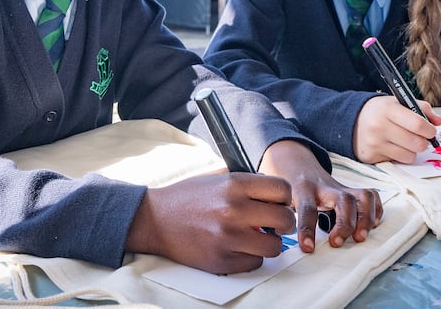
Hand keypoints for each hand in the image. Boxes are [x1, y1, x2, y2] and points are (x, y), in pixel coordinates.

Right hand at [125, 172, 295, 273]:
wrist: (156, 219)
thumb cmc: (187, 196)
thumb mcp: (218, 177)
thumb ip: (247, 182)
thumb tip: (275, 193)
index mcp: (235, 184)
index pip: (283, 190)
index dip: (285, 197)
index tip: (279, 202)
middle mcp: (234, 209)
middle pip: (285, 219)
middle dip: (284, 222)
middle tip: (275, 223)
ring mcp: (228, 237)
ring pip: (275, 247)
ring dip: (270, 242)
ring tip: (258, 237)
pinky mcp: (222, 260)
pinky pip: (255, 263)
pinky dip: (252, 257)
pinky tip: (240, 247)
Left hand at [258, 140, 382, 252]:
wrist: (292, 161)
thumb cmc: (284, 186)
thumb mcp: (275, 197)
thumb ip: (275, 214)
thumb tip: (272, 240)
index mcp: (301, 189)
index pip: (307, 208)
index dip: (307, 229)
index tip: (308, 249)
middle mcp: (323, 186)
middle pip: (343, 200)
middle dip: (345, 223)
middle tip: (338, 243)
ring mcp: (339, 187)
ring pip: (361, 196)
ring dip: (365, 218)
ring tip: (360, 237)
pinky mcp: (349, 189)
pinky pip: (370, 194)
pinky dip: (376, 210)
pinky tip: (371, 224)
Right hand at [353, 95, 440, 163]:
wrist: (351, 121)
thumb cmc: (379, 112)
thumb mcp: (397, 103)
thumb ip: (421, 108)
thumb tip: (439, 122)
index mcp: (387, 109)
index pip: (417, 124)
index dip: (429, 129)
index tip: (430, 130)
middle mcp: (379, 127)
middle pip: (417, 143)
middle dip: (423, 142)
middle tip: (419, 137)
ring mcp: (375, 143)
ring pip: (410, 156)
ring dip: (412, 150)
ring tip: (404, 142)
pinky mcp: (371, 157)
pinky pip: (398, 162)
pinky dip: (400, 156)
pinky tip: (392, 147)